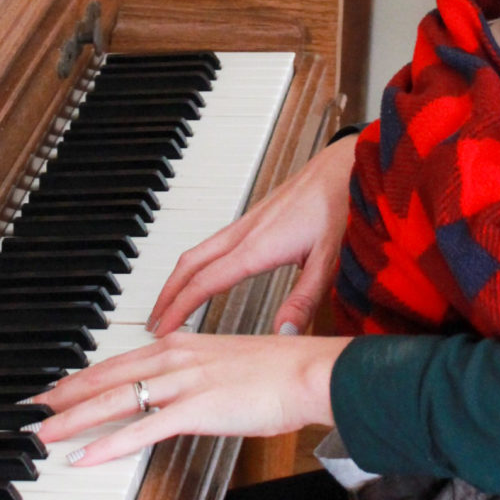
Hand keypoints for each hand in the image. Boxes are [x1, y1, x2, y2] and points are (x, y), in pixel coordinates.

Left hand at [32, 330, 352, 467]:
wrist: (308, 371)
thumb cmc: (280, 371)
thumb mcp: (229, 364)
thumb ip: (200, 375)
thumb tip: (184, 392)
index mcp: (182, 345)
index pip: (120, 360)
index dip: (85, 375)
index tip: (59, 387)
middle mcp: (176, 358)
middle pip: (107, 376)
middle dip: (66, 395)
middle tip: (34, 408)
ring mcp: (184, 383)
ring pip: (115, 400)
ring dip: (75, 419)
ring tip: (45, 433)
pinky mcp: (195, 409)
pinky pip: (141, 430)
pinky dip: (108, 443)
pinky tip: (85, 455)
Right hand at [148, 135, 356, 336]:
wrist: (347, 165)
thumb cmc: (341, 205)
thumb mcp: (329, 260)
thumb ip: (305, 300)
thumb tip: (282, 333)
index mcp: (257, 247)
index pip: (205, 282)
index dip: (179, 308)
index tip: (162, 328)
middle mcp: (245, 233)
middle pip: (190, 263)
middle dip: (167, 293)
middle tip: (152, 321)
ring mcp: (248, 223)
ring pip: (199, 251)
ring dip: (179, 278)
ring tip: (171, 304)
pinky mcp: (256, 219)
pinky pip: (213, 243)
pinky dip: (196, 264)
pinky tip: (205, 276)